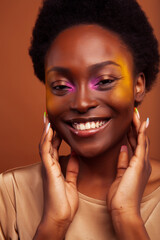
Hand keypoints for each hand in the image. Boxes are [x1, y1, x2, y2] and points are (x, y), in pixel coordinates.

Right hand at [34, 114, 78, 238]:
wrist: (60, 216)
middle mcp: (49, 165)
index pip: (54, 148)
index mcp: (55, 168)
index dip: (55, 137)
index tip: (57, 127)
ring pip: (45, 145)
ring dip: (46, 132)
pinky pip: (46, 151)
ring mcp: (48, 167)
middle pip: (48, 144)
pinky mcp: (48, 169)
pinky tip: (49, 130)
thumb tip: (74, 155)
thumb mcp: (71, 181)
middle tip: (50, 119)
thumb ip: (72, 168)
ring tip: (48, 119)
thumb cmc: (64, 202)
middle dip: (49, 131)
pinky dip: (47, 139)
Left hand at [107, 109, 150, 219]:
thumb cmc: (120, 196)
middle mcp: (141, 163)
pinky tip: (141, 123)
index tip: (128, 124)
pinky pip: (141, 143)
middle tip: (133, 115)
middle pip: (139, 140)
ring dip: (138, 126)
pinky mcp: (139, 163)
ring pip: (141, 139)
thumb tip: (123, 148)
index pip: (134, 145)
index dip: (132, 133)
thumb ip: (123, 161)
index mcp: (136, 166)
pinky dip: (142, 132)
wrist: (123, 209)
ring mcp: (142, 162)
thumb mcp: (120, 175)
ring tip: (136, 115)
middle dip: (136, 127)